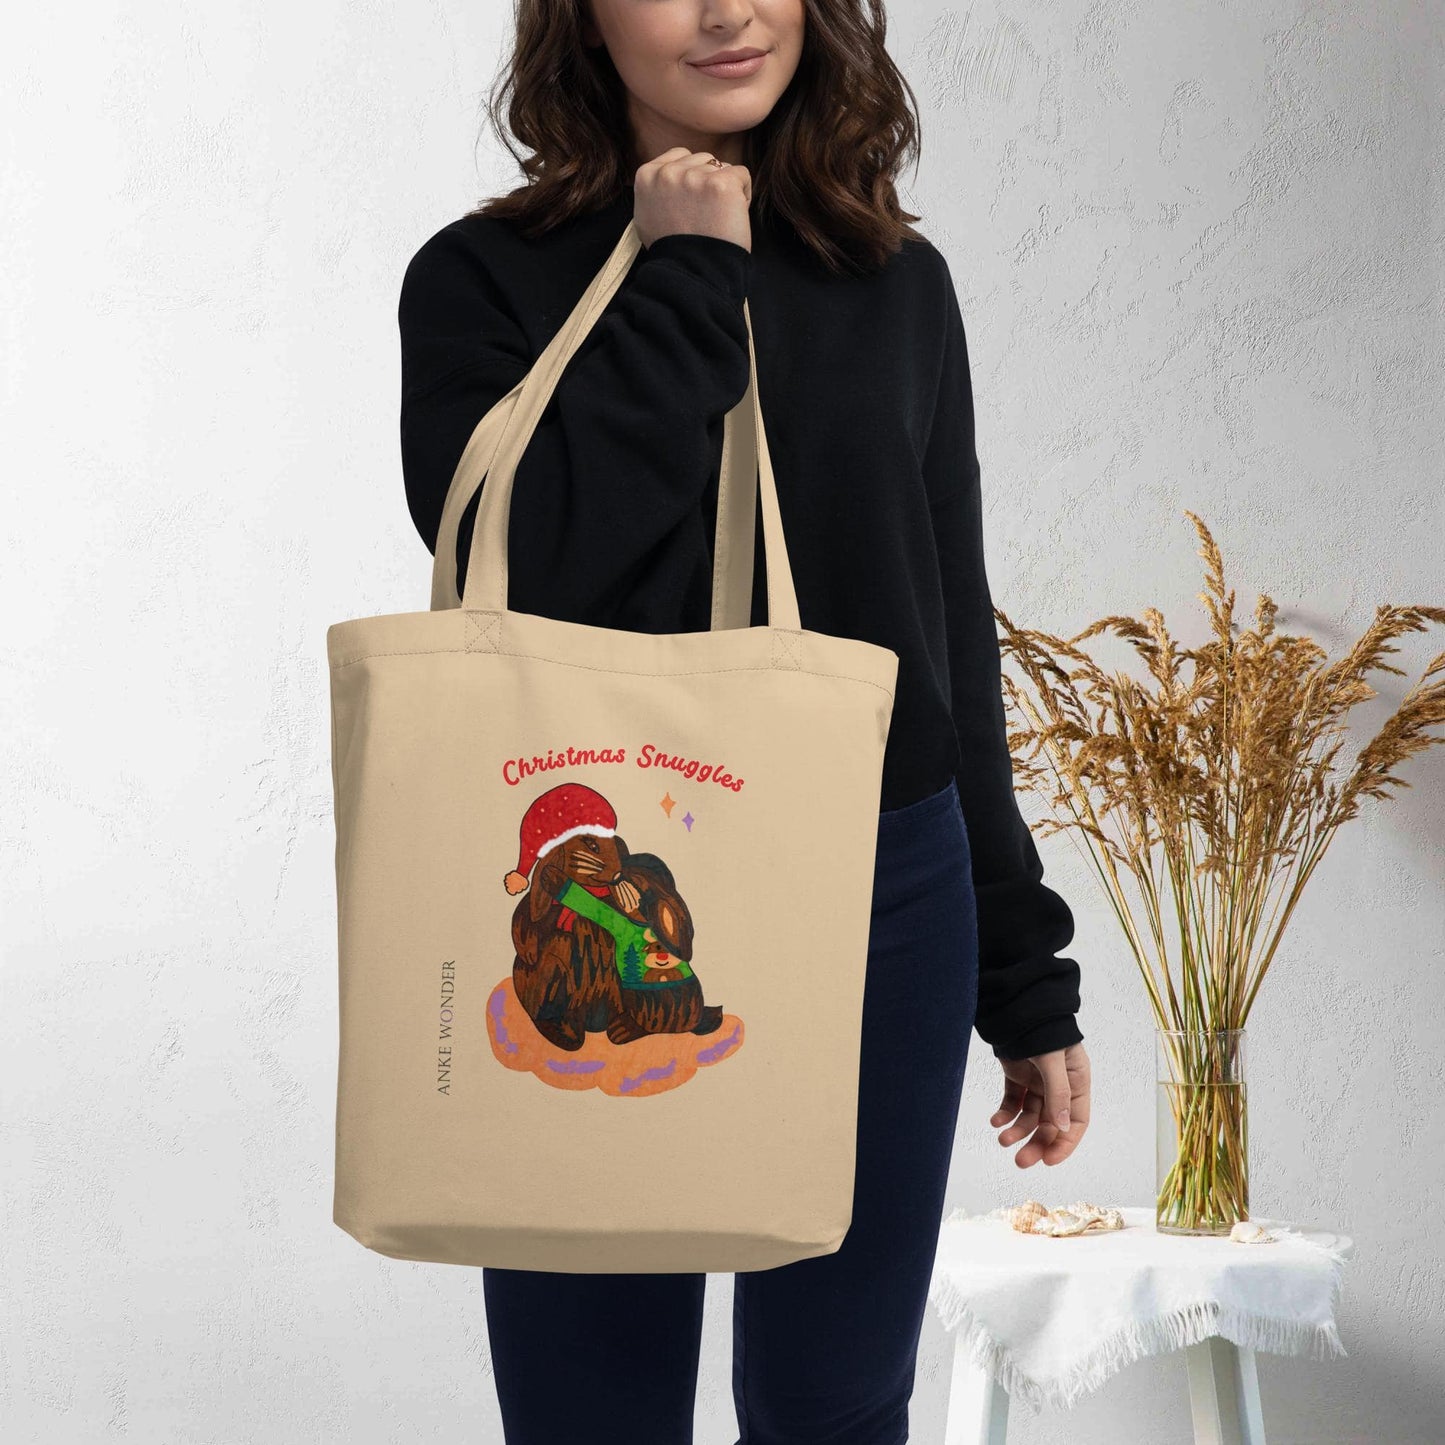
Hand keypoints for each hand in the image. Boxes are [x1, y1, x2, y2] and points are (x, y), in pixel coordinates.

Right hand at [633, 147, 752, 252]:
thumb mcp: (647, 217)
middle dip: (708, 182)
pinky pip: (742, 175)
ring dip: (725, 189)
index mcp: (647, 176)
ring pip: (722, 166)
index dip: (692, 178)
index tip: (693, 203)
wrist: (692, 274)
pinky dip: (743, 195)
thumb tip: (668, 178)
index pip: (680, 155)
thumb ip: (656, 190)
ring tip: (717, 218)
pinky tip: (731, 216)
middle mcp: (668, 172)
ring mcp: (694, 177)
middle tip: (705, 215)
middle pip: (702, 159)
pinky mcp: (721, 184)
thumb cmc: (673, 252)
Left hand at [990, 1040, 1090, 1167]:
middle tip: (1020, 1161)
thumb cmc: (1043, 1028)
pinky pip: (1013, 1101)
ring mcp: (1038, 1081)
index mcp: (1077, 1081)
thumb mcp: (1053, 1060)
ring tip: (1002, 1139)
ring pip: (1030, 1116)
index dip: (1064, 1143)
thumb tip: (1062, 1129)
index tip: (1049, 1161)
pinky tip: (995, 1121)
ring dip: (1017, 1130)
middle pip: (1051, 1123)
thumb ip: (1058, 1093)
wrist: (1017, 1004)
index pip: (1076, 1121)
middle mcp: (1059, 1085)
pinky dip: (1005, 1113)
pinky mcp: (1018, 1076)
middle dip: (1036, 1142)